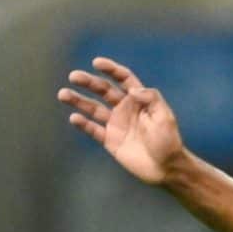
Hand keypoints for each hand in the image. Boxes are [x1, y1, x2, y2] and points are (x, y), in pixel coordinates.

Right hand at [57, 57, 185, 185]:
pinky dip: (83, 123)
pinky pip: (93, 129)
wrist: (166, 169)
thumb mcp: (166, 118)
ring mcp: (116, 124)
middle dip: (88, 82)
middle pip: (103, 90)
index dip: (111, 69)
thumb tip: (133, 89)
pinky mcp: (110, 140)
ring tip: (63, 94)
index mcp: (139, 101)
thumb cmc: (169, 143)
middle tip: (74, 76)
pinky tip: (74, 117)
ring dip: (78, 100)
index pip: (124, 79)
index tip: (96, 63)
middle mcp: (125, 109)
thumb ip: (152, 99)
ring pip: (93, 108)